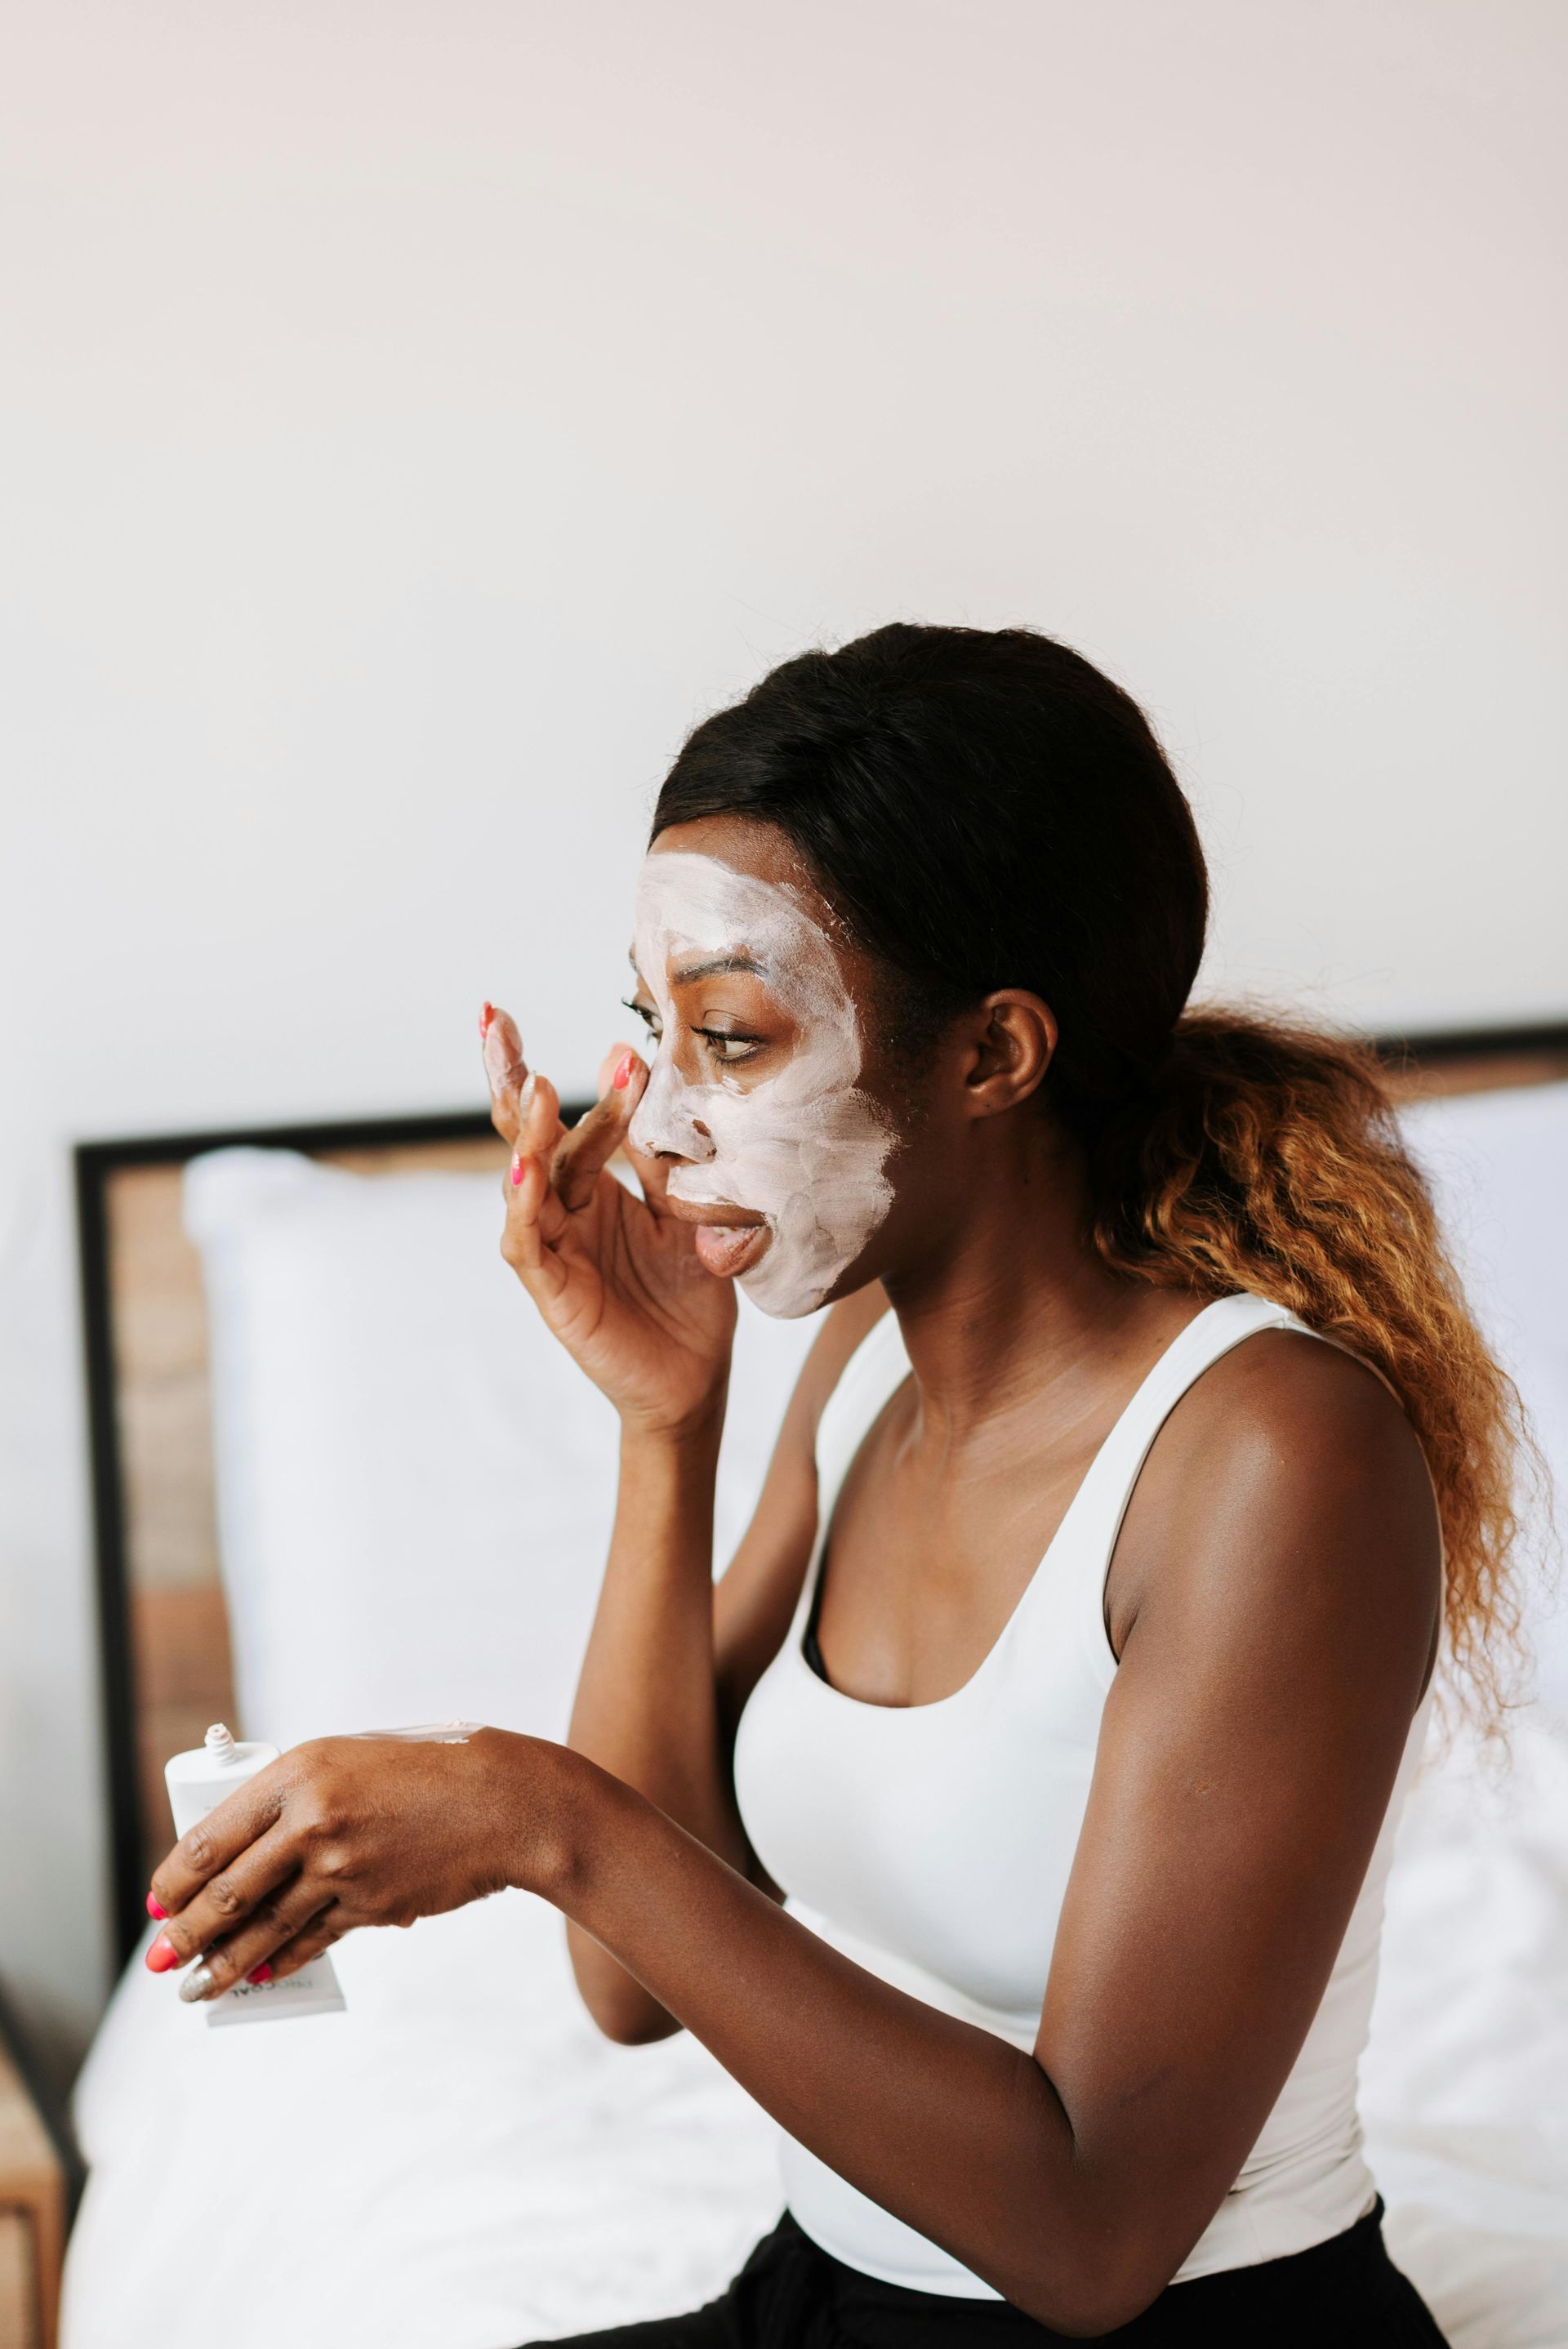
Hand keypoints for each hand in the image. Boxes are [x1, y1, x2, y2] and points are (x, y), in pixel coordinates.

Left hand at [145, 1728, 568, 1999]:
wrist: (503, 1802)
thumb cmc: (429, 1771)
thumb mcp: (353, 1760)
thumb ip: (301, 1796)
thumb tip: (246, 1851)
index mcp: (298, 1771)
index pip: (213, 1835)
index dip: (175, 1877)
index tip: (158, 1899)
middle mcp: (312, 1819)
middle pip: (227, 1892)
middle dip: (185, 1934)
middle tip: (162, 1957)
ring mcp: (341, 1868)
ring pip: (263, 1928)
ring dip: (223, 1964)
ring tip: (195, 1988)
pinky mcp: (370, 1906)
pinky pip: (311, 1940)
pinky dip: (281, 1961)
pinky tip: (261, 1973)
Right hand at [481, 1004, 735, 1435]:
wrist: (696, 1381)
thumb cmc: (690, 1297)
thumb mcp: (693, 1219)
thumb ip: (673, 1168)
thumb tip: (664, 1097)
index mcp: (597, 1188)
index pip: (581, 1122)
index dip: (598, 1085)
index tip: (623, 1041)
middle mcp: (566, 1210)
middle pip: (529, 1134)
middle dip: (512, 1077)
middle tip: (494, 1019)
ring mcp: (554, 1249)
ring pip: (526, 1180)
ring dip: (528, 1133)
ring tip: (537, 1087)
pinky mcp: (552, 1291)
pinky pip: (526, 1244)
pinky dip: (522, 1206)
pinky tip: (525, 1170)